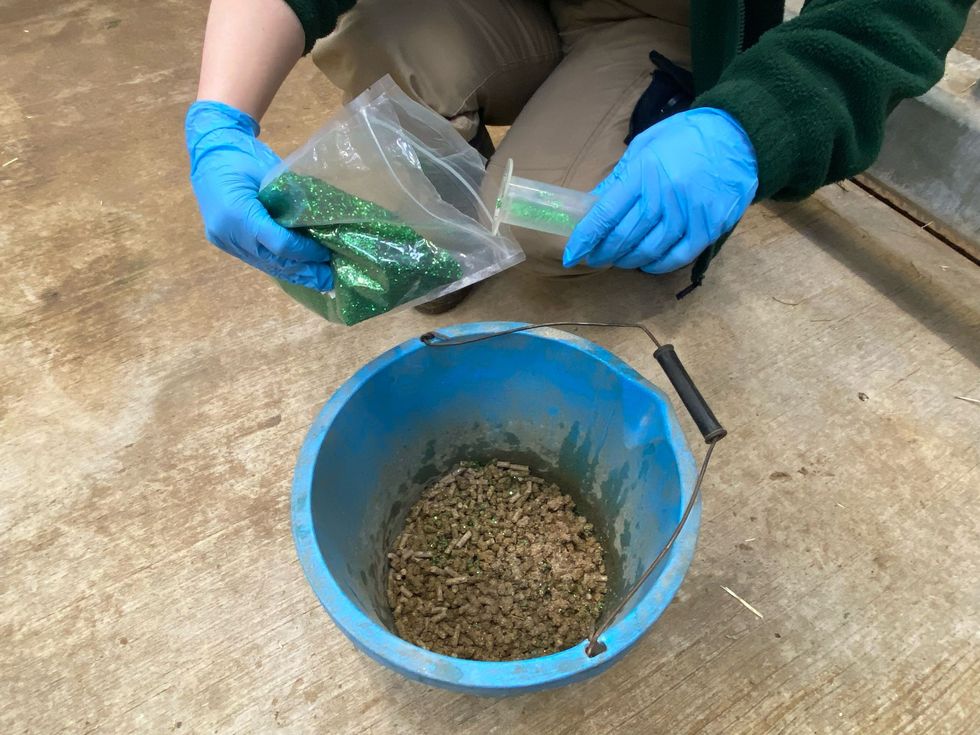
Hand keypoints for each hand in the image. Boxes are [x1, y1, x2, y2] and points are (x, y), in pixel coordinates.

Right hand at [185, 100, 332, 289]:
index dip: (306, 252)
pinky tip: (296, 272)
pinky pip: (256, 259)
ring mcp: (224, 240)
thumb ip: (292, 201)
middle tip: (331, 279)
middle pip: (273, 261)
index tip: (326, 253)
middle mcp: (228, 233)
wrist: (209, 149)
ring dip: (293, 274)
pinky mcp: (225, 241)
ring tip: (318, 282)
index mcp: (238, 213)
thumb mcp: (272, 174)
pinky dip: (278, 266)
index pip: (280, 244)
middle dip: (304, 270)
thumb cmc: (243, 155)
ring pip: (265, 265)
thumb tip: (322, 224)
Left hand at [563, 108, 757, 274]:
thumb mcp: (646, 146)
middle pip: (625, 236)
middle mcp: (665, 195)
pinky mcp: (709, 226)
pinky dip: (658, 265)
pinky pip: (678, 256)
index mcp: (643, 172)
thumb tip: (592, 204)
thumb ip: (619, 177)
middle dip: (603, 253)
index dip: (585, 238)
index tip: (572, 254)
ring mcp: (689, 213)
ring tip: (618, 259)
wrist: (739, 133)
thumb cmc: (686, 136)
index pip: (605, 214)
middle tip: (594, 258)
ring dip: (627, 260)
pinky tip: (647, 264)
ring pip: (649, 250)